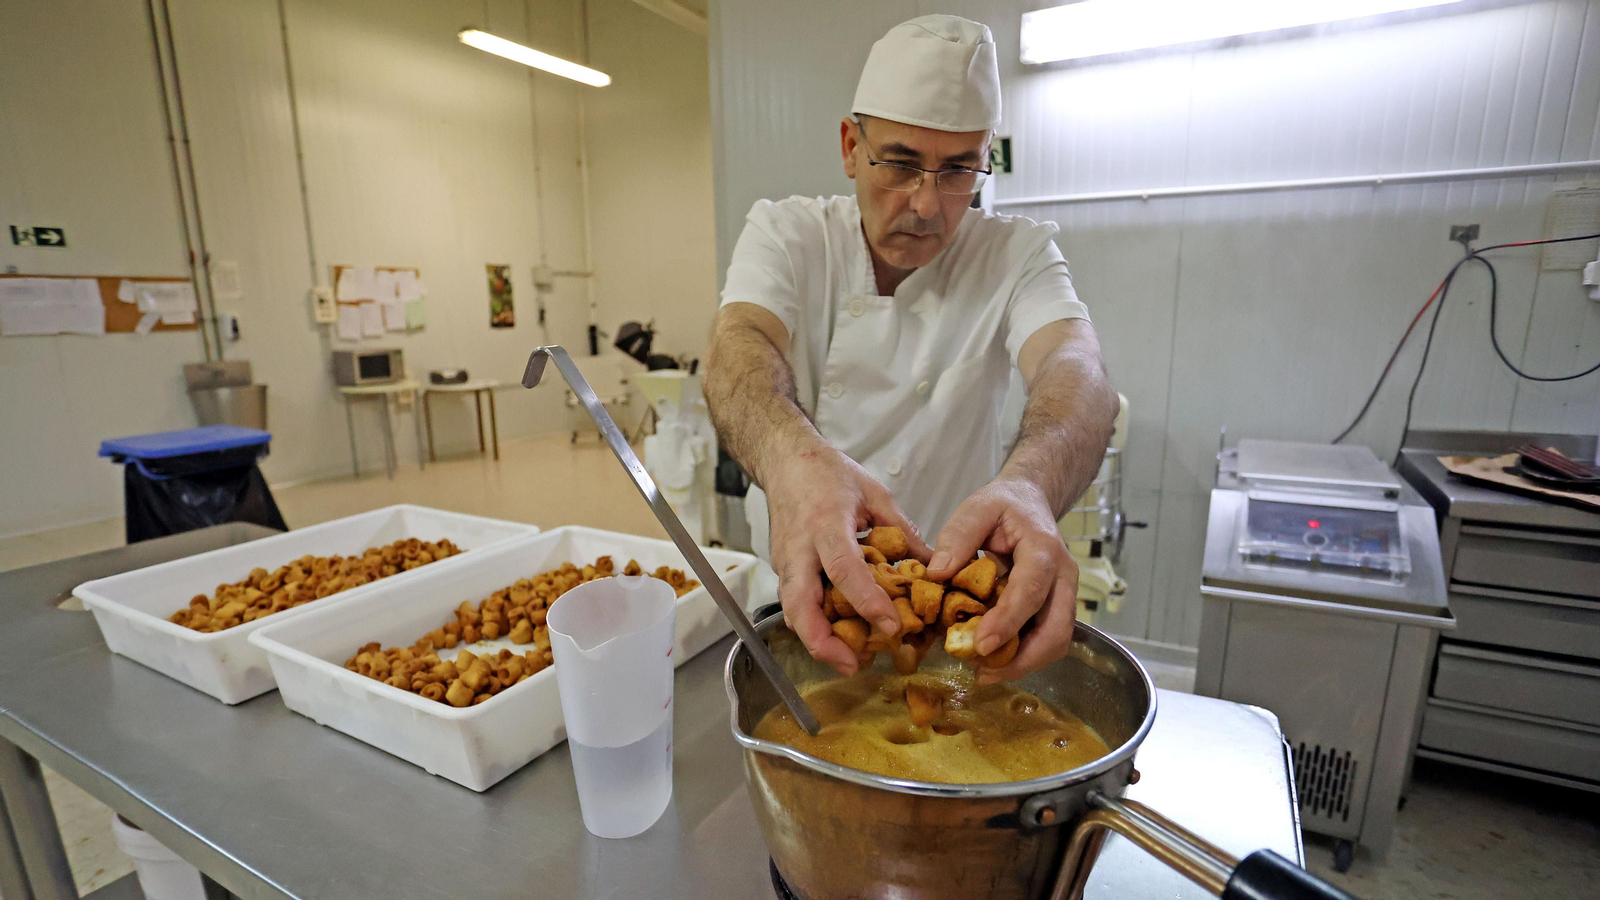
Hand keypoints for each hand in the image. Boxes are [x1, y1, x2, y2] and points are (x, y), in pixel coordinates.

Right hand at [765, 443, 930, 674]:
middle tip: (854, 665)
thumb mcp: (875, 493)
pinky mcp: (782, 569)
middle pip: (800, 605)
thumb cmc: (829, 473)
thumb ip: (902, 531)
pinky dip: (815, 626)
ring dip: (818, 641)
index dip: (866, 601)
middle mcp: (800, 548)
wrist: (786, 462)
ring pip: (792, 612)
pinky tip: (840, 637)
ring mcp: (786, 561)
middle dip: (823, 641)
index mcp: (826, 524)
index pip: (844, 569)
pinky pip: (795, 604)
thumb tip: (934, 565)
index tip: (891, 626)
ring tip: (852, 660)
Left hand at [927, 478, 1077, 684]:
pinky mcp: (1057, 607)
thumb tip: (938, 574)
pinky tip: (995, 658)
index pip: (1031, 590)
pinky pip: (1048, 639)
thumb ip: (957, 536)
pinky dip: (1024, 654)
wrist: (1030, 502)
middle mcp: (1063, 576)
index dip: (1008, 620)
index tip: (981, 645)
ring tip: (985, 671)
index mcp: (1043, 549)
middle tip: (983, 671)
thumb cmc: (1004, 506)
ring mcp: (1065, 594)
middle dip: (1022, 658)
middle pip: (1056, 629)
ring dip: (1024, 662)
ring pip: (1056, 641)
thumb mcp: (977, 507)